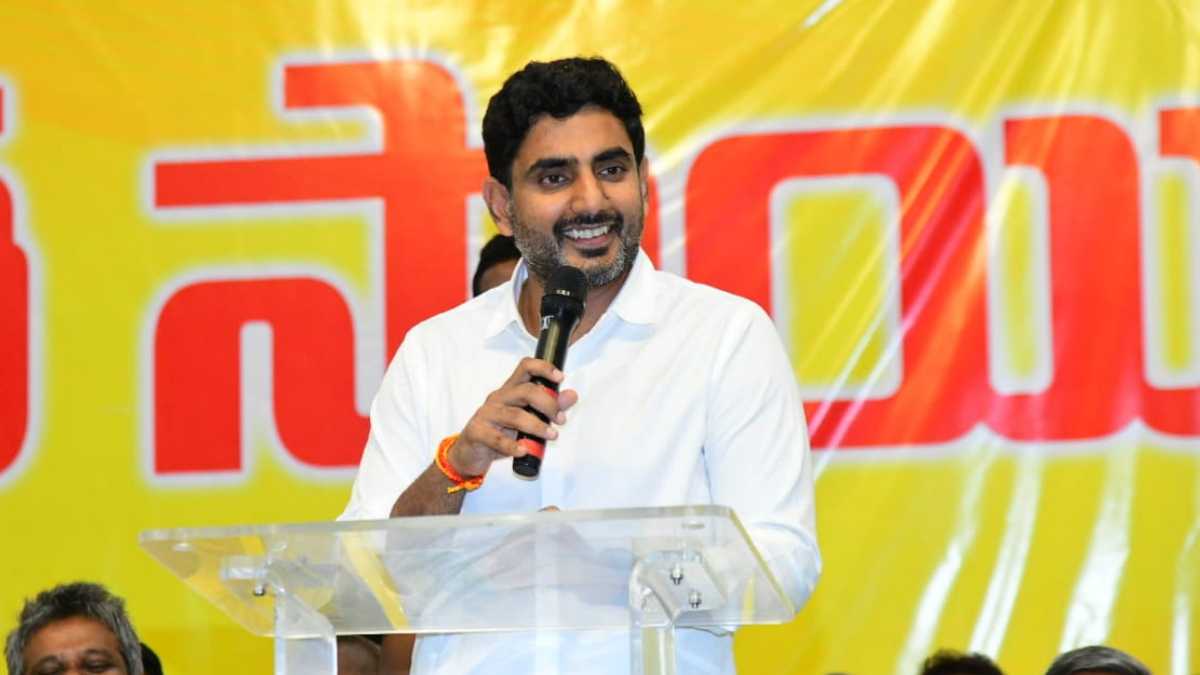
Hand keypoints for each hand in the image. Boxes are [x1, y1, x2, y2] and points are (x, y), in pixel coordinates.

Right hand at [449, 357, 577, 476]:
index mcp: (510, 390)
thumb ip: (549, 407)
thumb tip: (571, 395)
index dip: (543, 368)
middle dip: (548, 404)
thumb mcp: (526, 419)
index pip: (525, 368)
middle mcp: (498, 398)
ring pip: (514, 415)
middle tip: (560, 420)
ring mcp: (486, 414)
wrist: (470, 452)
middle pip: (525, 391)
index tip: (559, 377)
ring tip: (552, 435)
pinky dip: (512, 446)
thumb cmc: (500, 432)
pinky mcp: (477, 432)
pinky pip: (496, 438)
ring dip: (537, 426)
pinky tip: (524, 450)